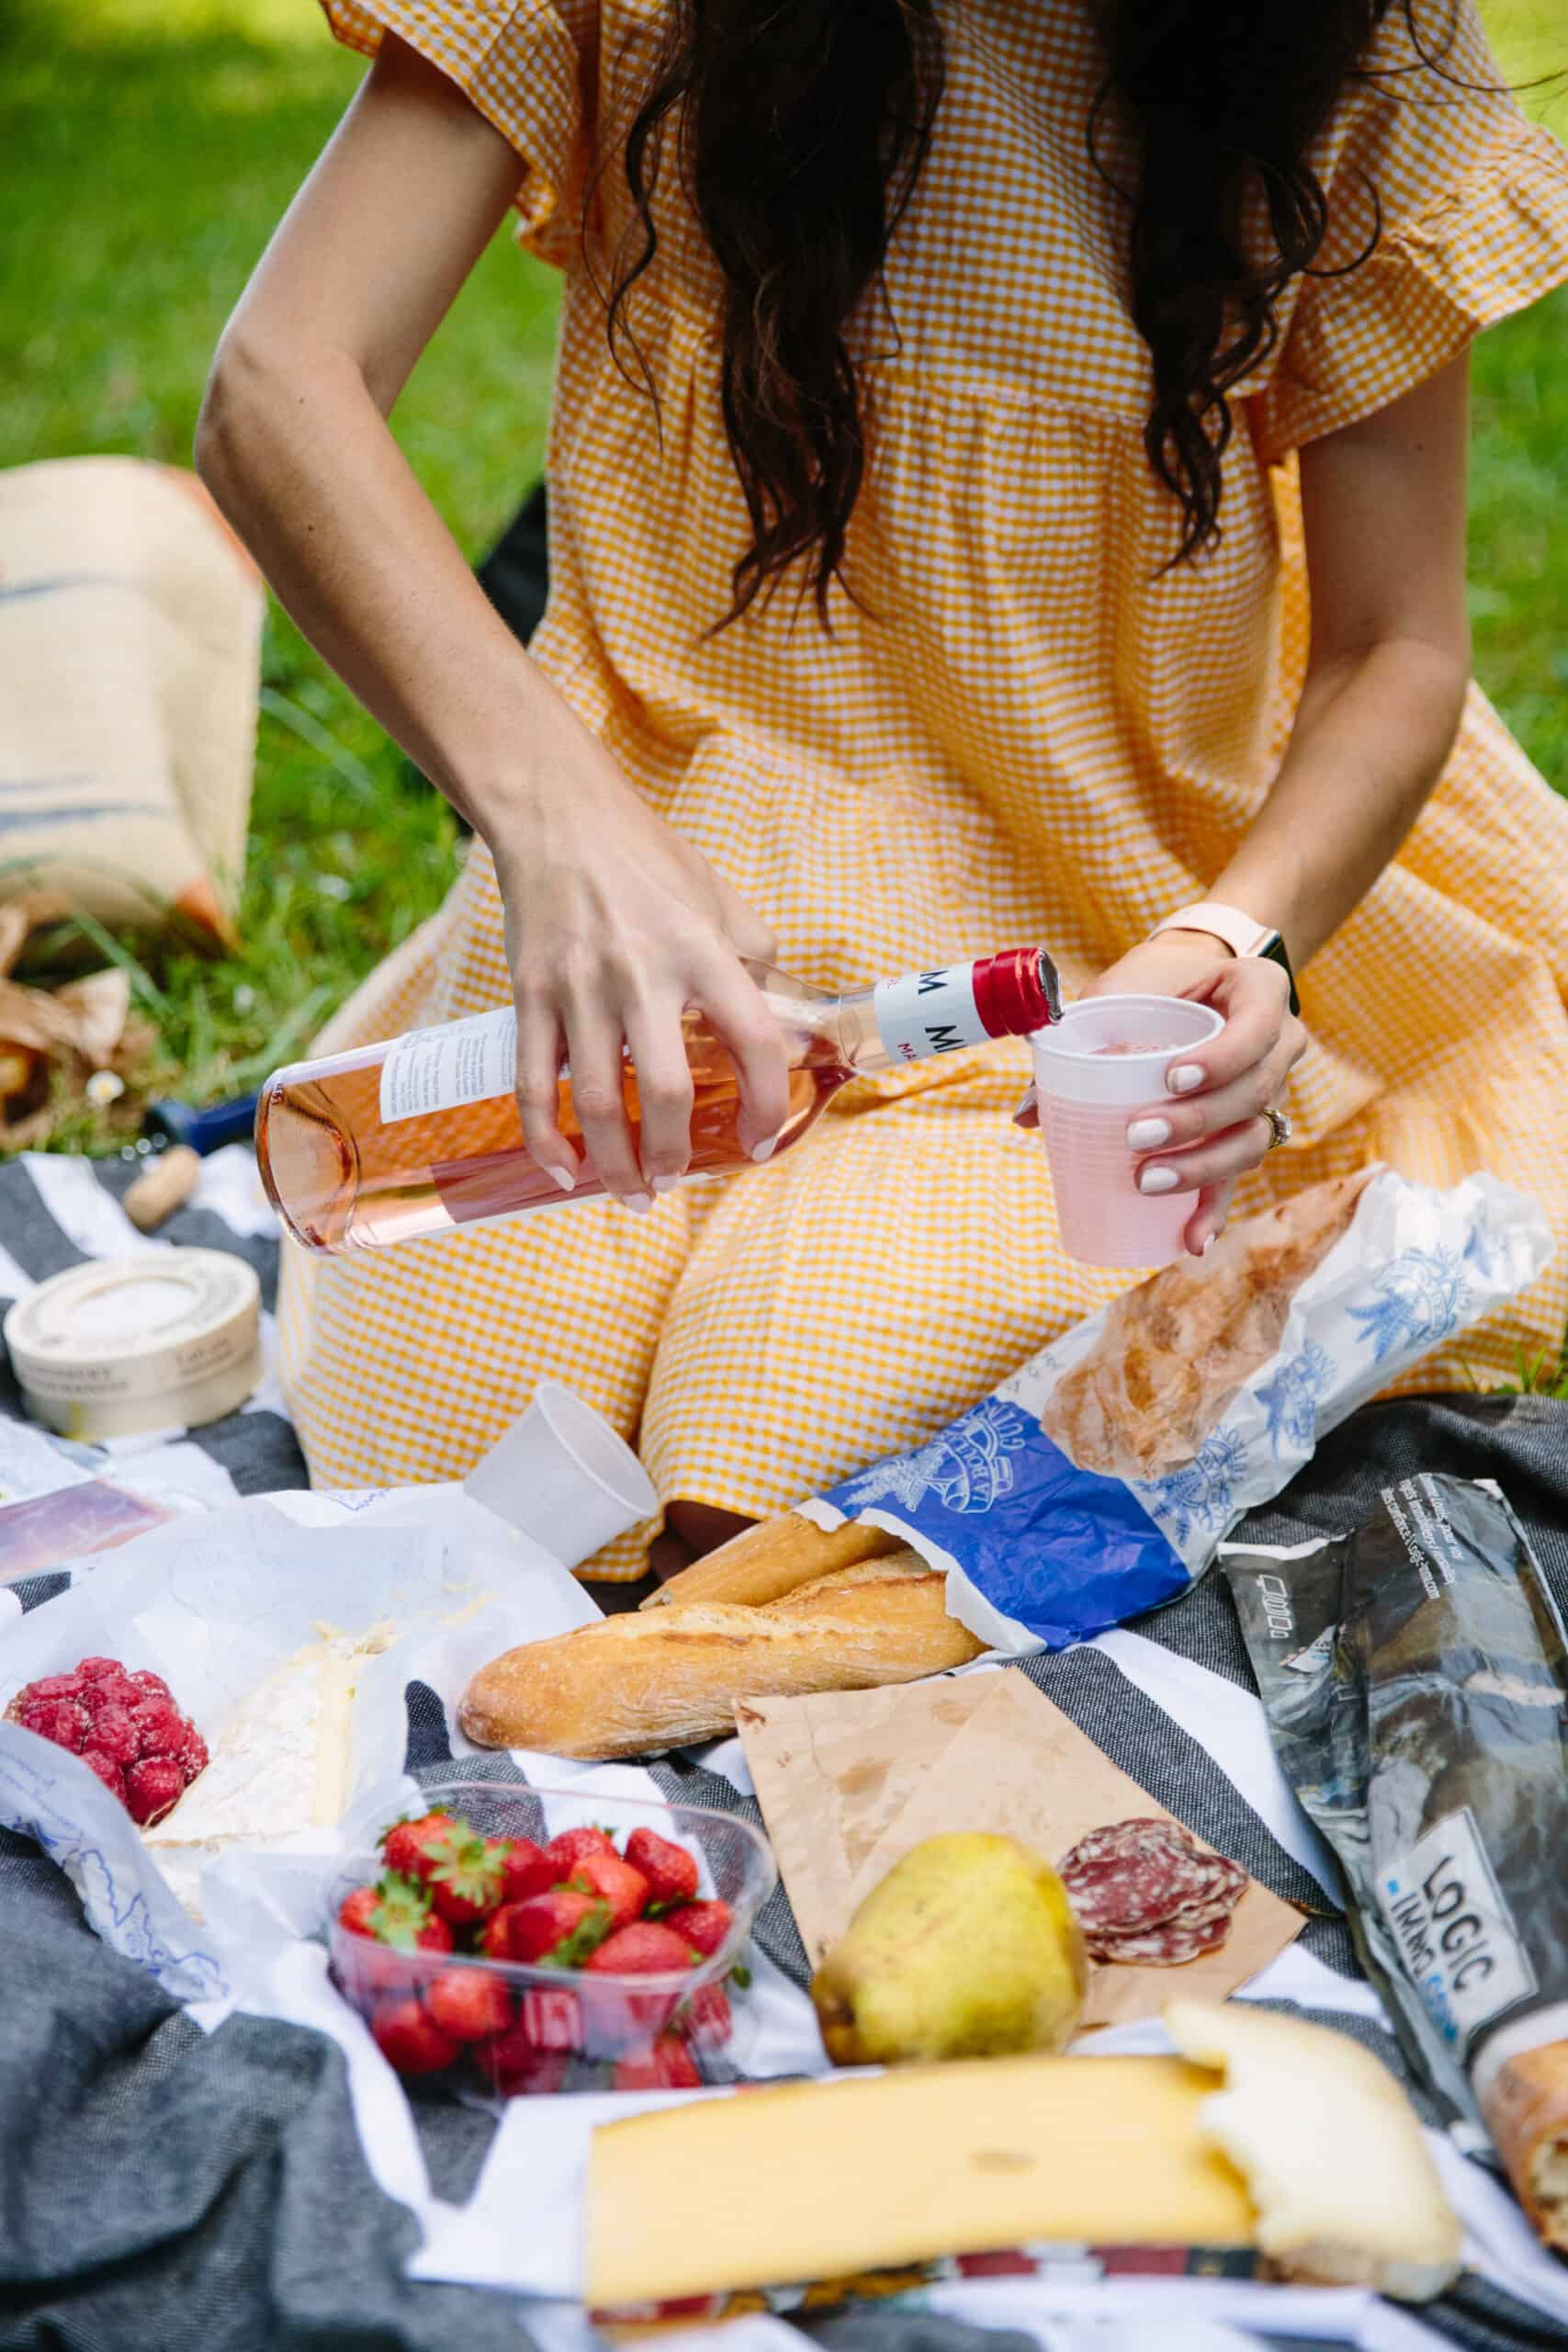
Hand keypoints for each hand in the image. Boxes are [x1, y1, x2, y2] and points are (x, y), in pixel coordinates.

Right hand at [490, 709, 786, 1209]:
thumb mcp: (717, 897)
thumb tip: (779, 1022)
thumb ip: (752, 959)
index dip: (765, 1102)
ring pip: (595, 1101)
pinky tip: (563, 1171)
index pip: (752, 1040)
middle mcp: (641, 974)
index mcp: (702, 950)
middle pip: (665, 1091)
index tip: (759, 1141)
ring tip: (632, 1192)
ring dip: (615, 1163)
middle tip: (678, 1180)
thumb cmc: (646, 858)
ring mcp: (579, 988)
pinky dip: (545, 1137)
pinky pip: (534, 1082)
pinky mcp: (529, 994)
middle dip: (676, 1153)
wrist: (557, 817)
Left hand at [1016, 932, 1306, 1256]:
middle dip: (1197, 1123)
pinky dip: (1214, 1209)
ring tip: (1149, 1182)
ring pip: (1253, 1140)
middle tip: (1138, 1137)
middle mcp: (1281, 1045)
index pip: (1258, 1028)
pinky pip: (1240, 1174)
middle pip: (1254, 1094)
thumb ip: (1079, 1036)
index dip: (1223, 1059)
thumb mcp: (1121, 991)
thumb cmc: (1154, 981)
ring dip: (1202, 1170)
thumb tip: (1027, 1114)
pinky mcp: (1251, 1130)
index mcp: (1260, 993)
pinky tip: (1192, 1240)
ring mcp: (1272, 1092)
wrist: (1189, 979)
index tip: (1172, 1078)